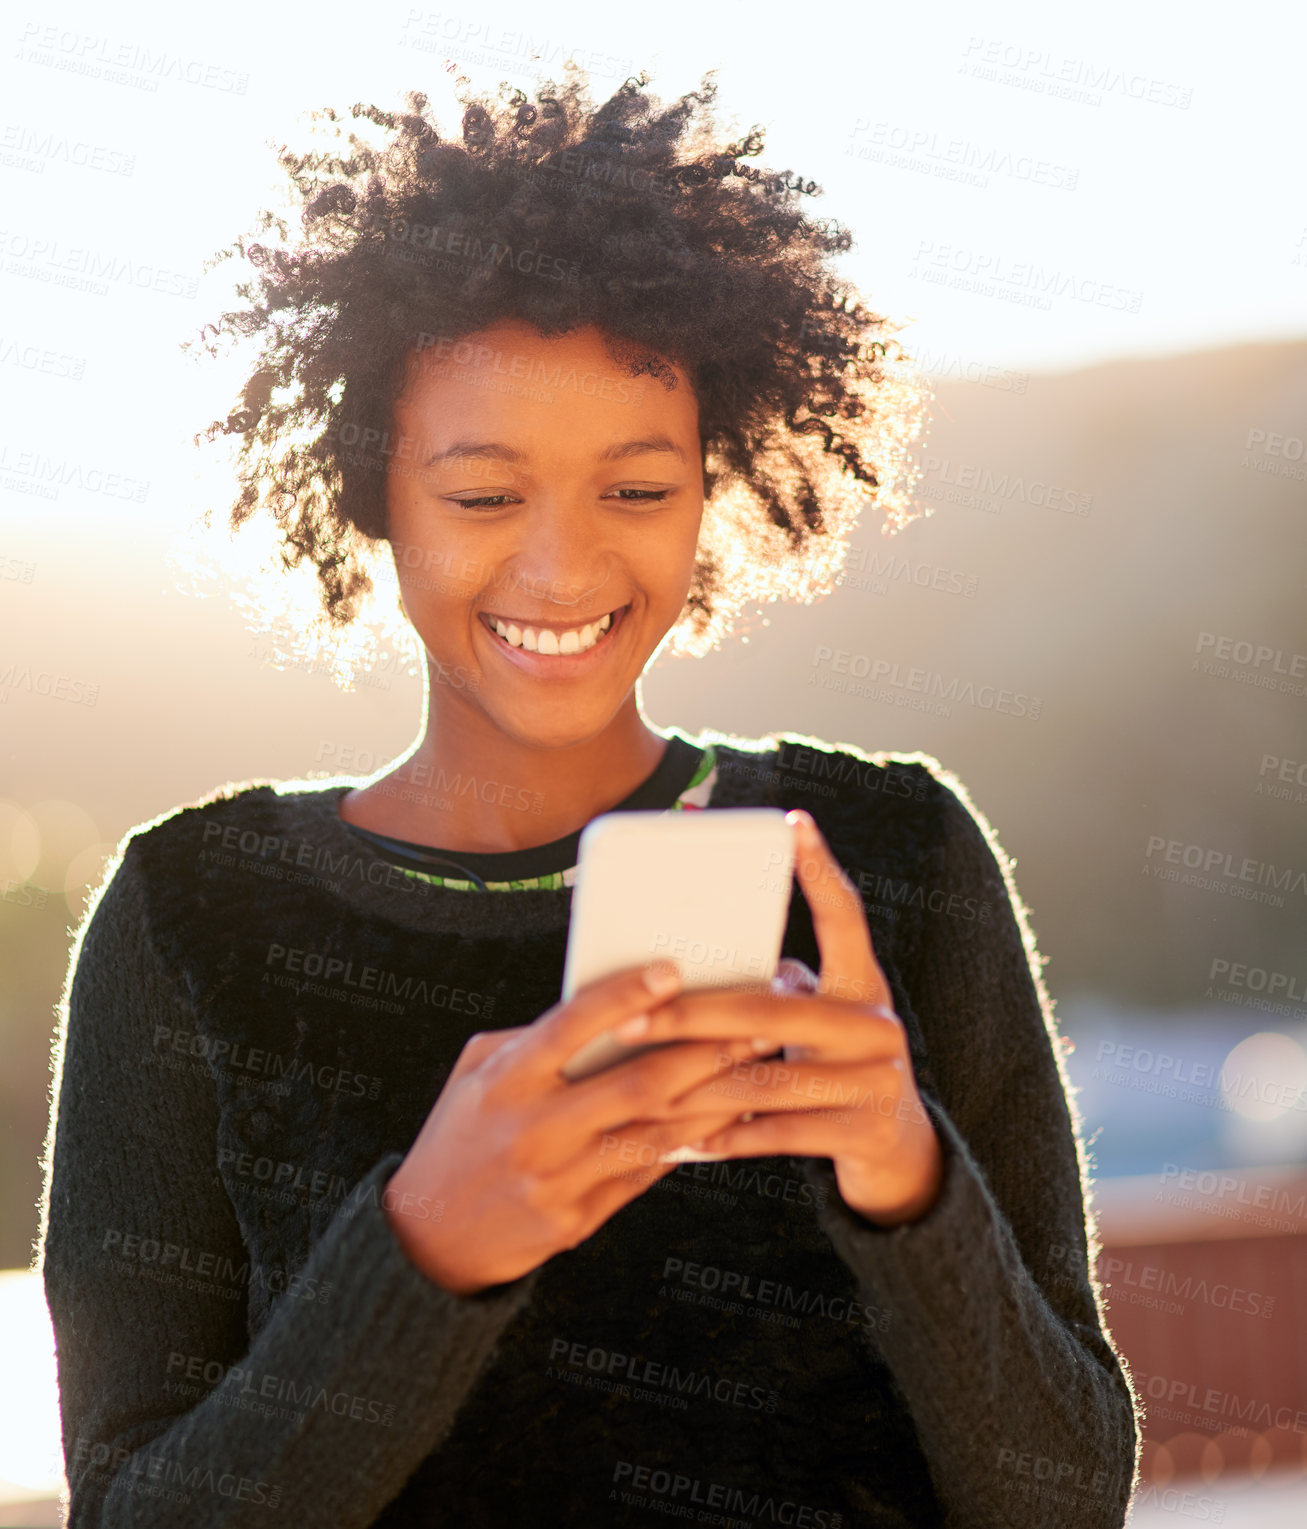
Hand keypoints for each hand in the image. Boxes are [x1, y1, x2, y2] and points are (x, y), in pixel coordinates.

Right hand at [383, 961, 763, 1294]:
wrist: (427, 1239)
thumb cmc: (458, 1135)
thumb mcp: (475, 1072)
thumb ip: (533, 1038)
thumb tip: (610, 1010)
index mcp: (506, 1081)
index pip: (571, 1027)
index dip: (625, 996)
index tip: (672, 970)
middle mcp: (534, 1129)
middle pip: (636, 1083)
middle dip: (703, 1051)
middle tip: (752, 1024)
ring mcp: (558, 1180)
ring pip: (654, 1132)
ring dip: (714, 1098)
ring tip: (756, 1068)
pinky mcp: (577, 1220)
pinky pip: (646, 1173)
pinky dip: (689, 1143)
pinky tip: (725, 1118)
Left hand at [610, 810, 943, 1225]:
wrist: (900, 1152)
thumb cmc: (835, 1068)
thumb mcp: (822, 1022)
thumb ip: (782, 990)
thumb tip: (700, 965)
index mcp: (863, 985)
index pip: (845, 917)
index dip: (820, 870)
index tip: (793, 823)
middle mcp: (878, 1025)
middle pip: (769, 1011)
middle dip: (690, 1017)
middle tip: (630, 1021)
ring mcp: (877, 1080)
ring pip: (766, 1080)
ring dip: (696, 1090)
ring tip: (640, 1092)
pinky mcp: (866, 1133)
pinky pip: (779, 1133)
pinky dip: (727, 1137)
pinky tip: (685, 1140)